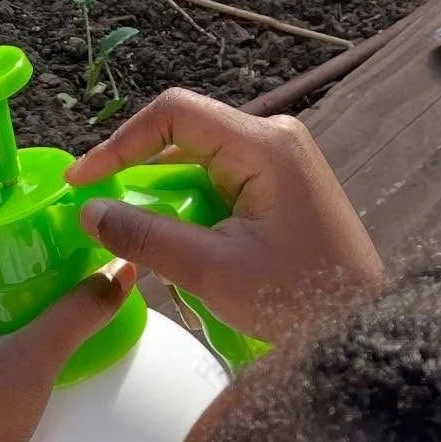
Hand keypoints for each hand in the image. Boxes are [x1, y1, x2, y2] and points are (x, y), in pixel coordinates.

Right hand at [66, 89, 382, 341]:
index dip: (119, 143)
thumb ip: (144, 235)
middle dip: (136, 179)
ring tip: (146, 249)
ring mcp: (278, 162)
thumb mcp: (209, 270)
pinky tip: (179, 253)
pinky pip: (214, 185)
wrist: (358, 327)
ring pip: (193, 166)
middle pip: (180, 139)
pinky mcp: (276, 187)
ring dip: (162, 204)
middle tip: (101, 220)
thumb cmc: (296, 298)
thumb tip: (89, 212)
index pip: (173, 114)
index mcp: (264, 146)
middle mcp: (273, 140)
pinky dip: (186, 215)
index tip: (82, 181)